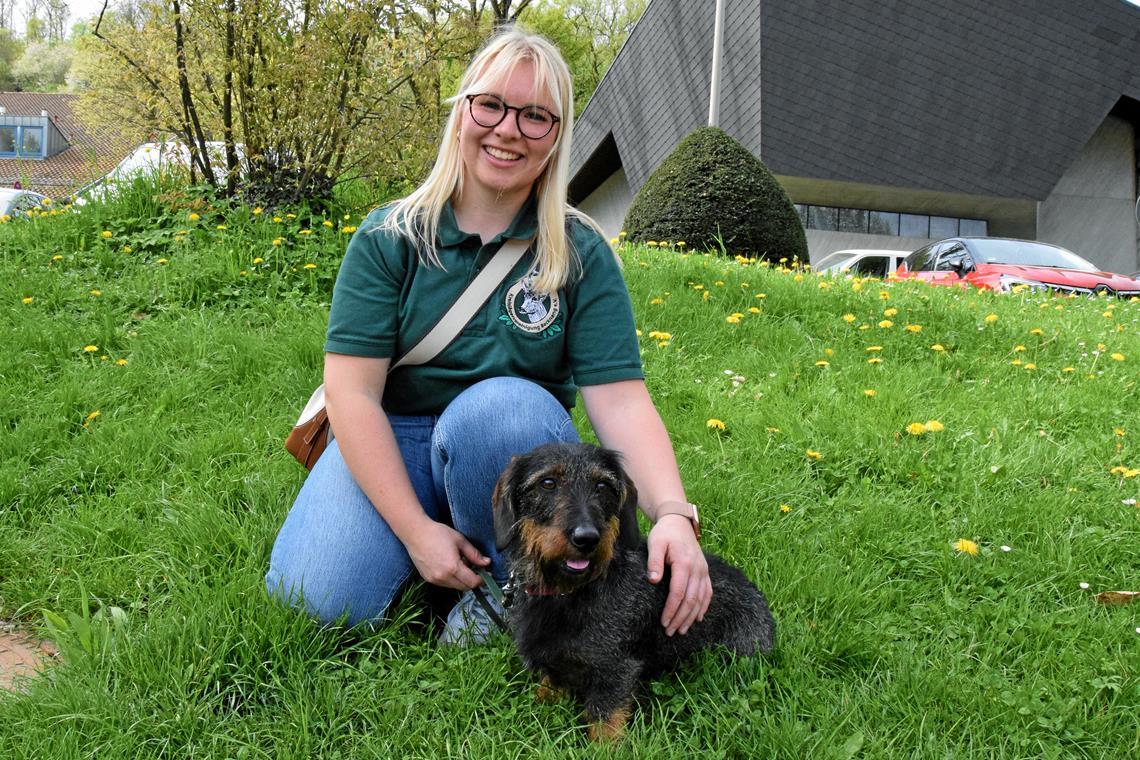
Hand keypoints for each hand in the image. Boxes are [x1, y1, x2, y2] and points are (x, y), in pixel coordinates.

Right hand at [403, 519, 488, 590]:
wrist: (415, 533)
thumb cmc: (437, 533)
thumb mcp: (460, 541)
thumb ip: (474, 554)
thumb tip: (487, 562)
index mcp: (453, 567)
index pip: (472, 582)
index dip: (481, 579)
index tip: (485, 573)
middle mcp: (443, 577)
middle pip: (465, 587)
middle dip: (472, 580)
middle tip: (473, 567)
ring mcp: (434, 580)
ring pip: (454, 587)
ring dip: (461, 580)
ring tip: (459, 563)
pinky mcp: (428, 579)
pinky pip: (444, 584)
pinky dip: (451, 579)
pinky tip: (448, 565)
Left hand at [646, 514, 711, 635]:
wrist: (679, 522)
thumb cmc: (664, 533)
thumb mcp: (655, 543)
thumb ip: (654, 561)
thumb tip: (653, 580)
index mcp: (684, 563)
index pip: (679, 592)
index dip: (672, 609)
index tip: (664, 622)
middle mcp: (697, 569)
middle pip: (691, 599)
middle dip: (680, 618)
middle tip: (670, 632)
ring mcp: (703, 570)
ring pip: (701, 599)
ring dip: (691, 616)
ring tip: (681, 630)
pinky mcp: (705, 571)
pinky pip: (708, 592)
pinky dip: (703, 607)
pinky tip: (697, 618)